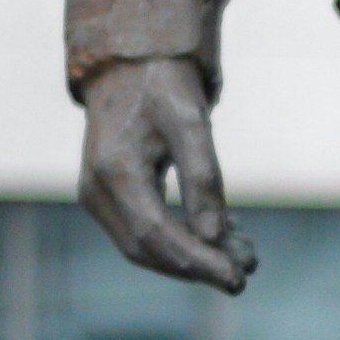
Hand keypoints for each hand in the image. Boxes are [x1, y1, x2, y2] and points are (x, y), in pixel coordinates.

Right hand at [79, 58, 255, 292]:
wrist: (129, 62)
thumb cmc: (164, 85)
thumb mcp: (192, 122)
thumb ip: (202, 177)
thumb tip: (213, 236)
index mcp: (115, 170)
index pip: (155, 235)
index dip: (197, 262)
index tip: (238, 277)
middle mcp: (96, 189)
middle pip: (146, 250)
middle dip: (197, 266)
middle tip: (244, 273)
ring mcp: (95, 196)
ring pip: (142, 247)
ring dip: (190, 257)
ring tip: (240, 254)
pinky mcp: (105, 196)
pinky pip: (141, 230)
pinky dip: (179, 239)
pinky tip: (219, 235)